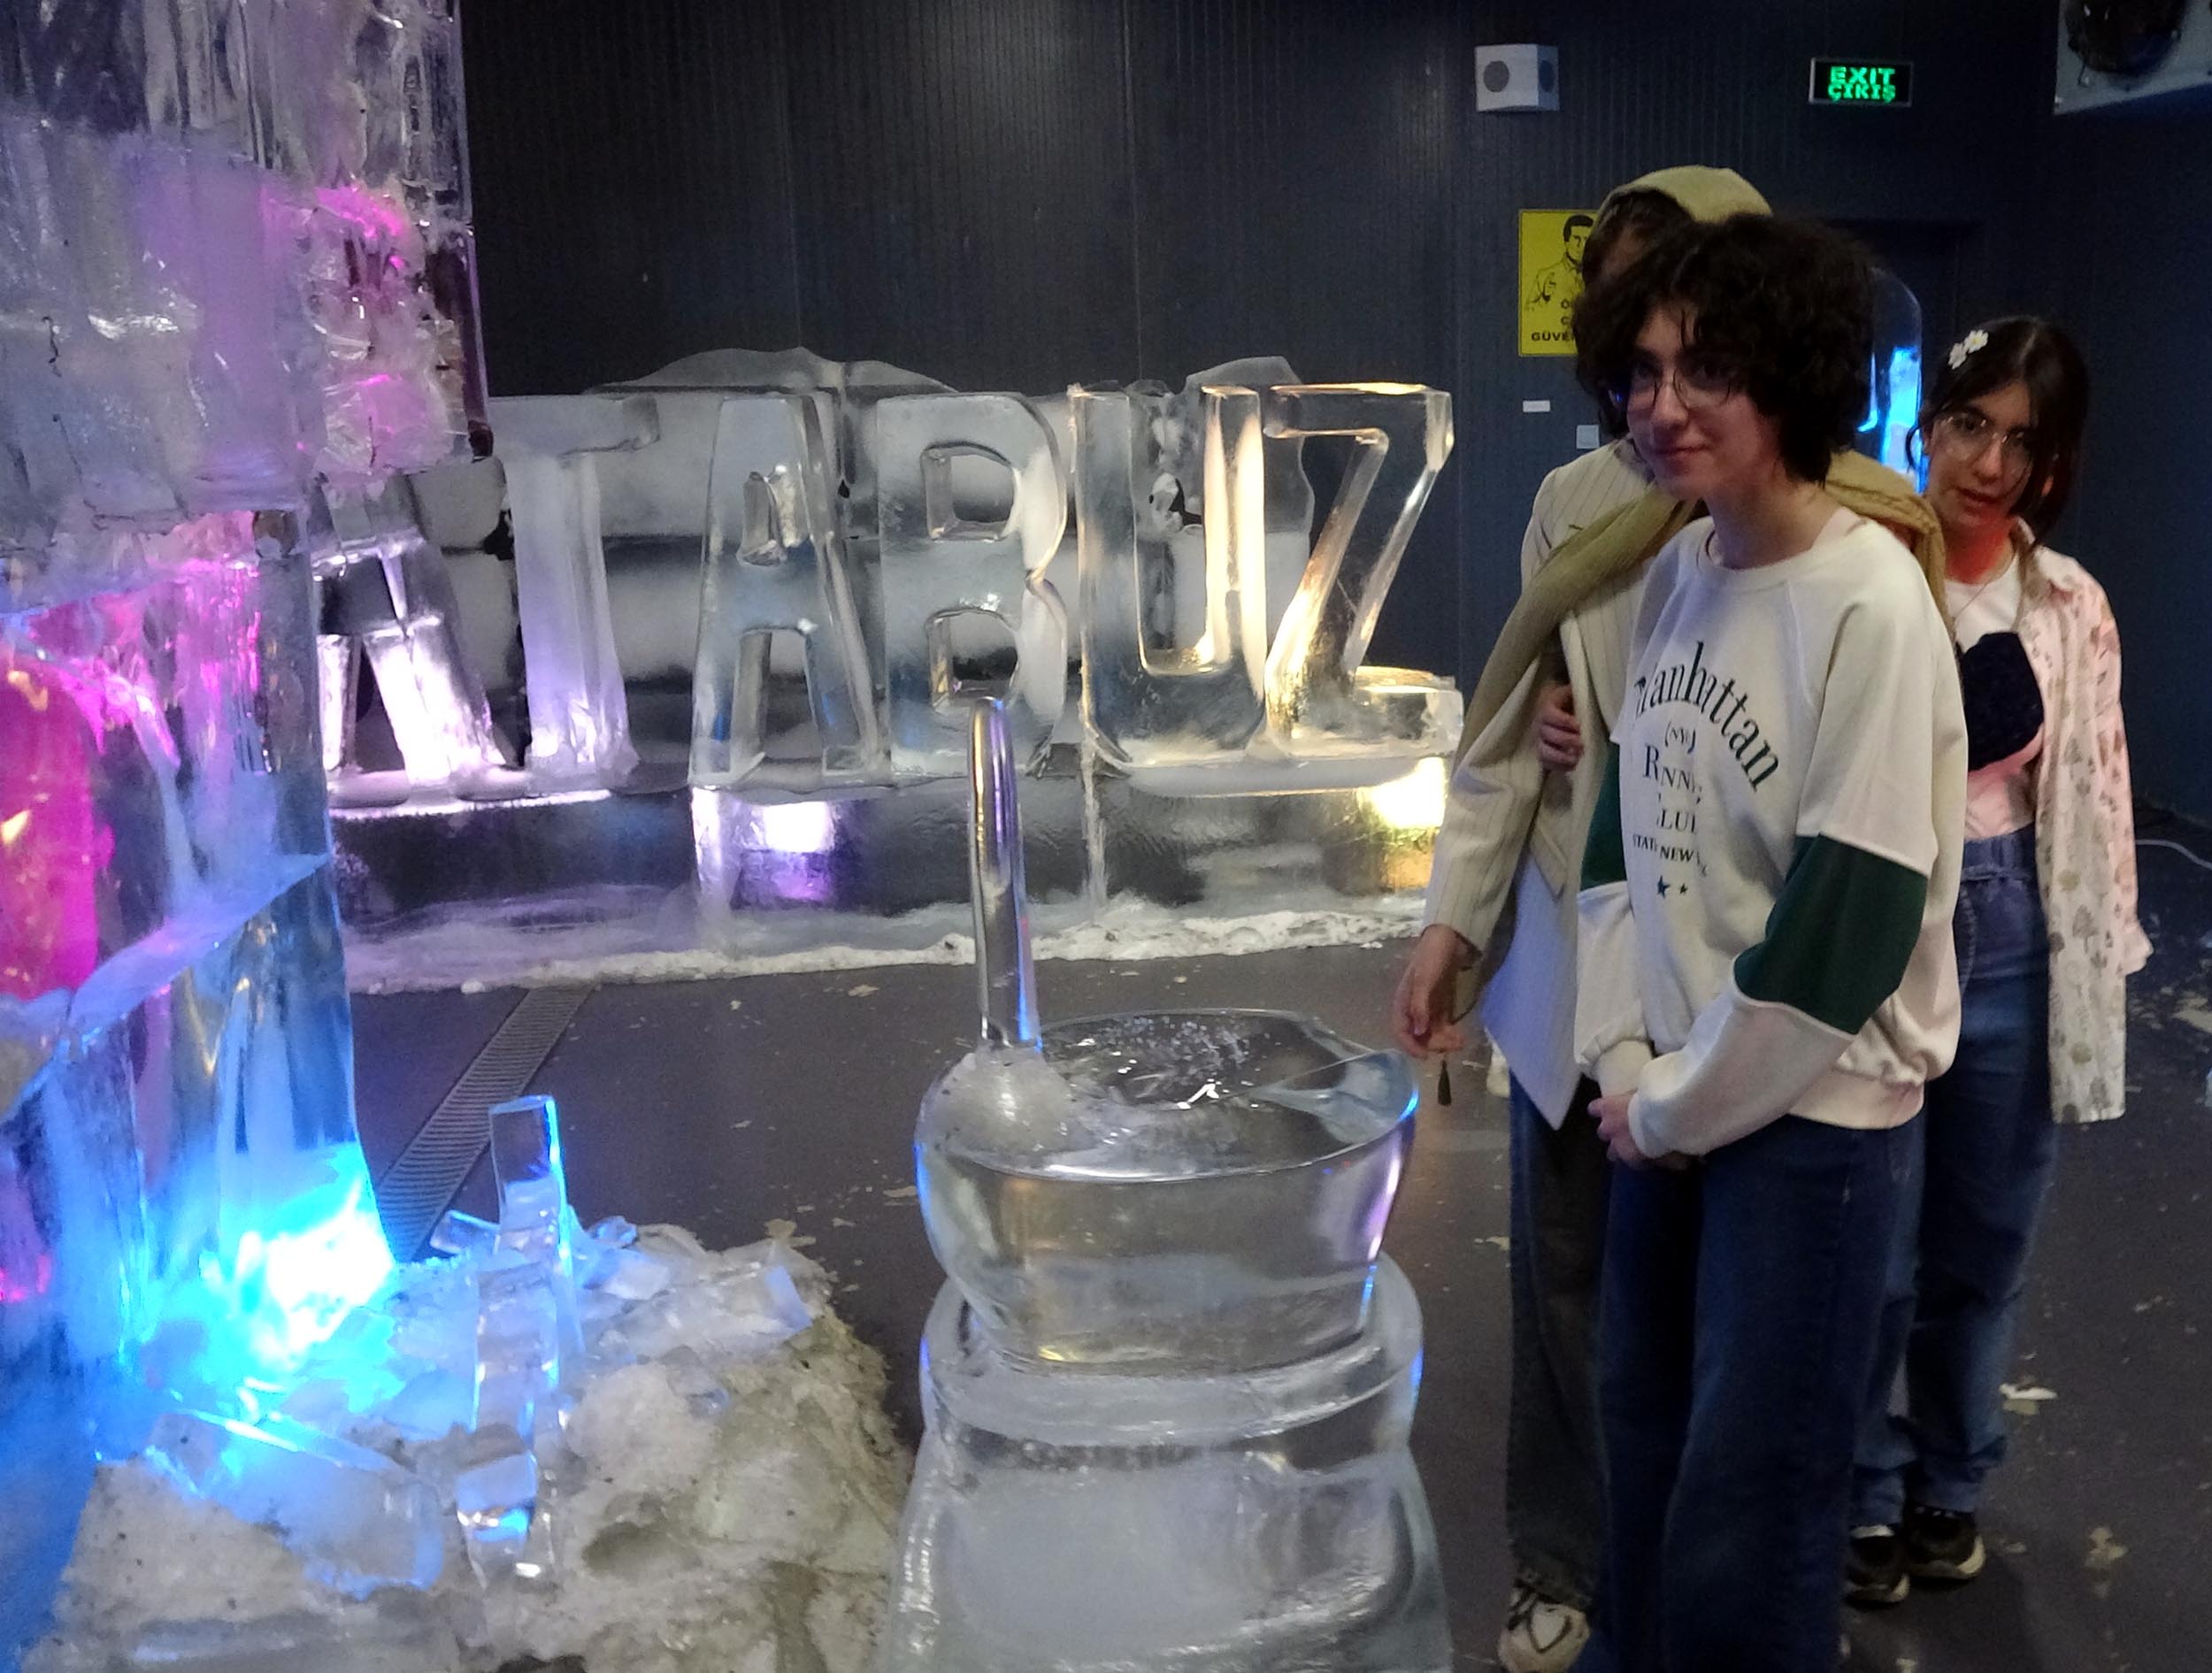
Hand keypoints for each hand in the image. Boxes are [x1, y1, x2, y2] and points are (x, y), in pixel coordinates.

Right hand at [1392, 924, 1474, 1057]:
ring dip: (1444, 1042)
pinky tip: (1461, 1038)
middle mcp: (1413, 1009)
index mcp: (1402, 1002)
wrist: (1448, 939)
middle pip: (1418, 1036)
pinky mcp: (1440, 1006)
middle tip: (1451, 1046)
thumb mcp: (1424, 980)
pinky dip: (1450, 1034)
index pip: (1401, 1031)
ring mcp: (1427, 1008)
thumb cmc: (1432, 957)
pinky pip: (1442, 1027)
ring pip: (1432, 1034)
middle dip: (1433, 1044)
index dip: (1410, 1046)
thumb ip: (1420, 1006)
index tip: (1426, 1056)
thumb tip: (1419, 1031)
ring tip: (1460, 1042)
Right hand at [1535, 681, 1583, 773]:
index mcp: (1547, 708)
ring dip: (1560, 757)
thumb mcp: (1574, 694)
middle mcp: (1539, 725)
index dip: (1563, 720)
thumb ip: (1580, 694)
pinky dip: (1559, 767)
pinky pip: (1546, 763)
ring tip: (1577, 758)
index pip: (1549, 714)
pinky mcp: (1543, 754)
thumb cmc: (1571, 702)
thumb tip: (1595, 692)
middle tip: (1582, 744)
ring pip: (1544, 751)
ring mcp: (1540, 741)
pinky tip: (1573, 766)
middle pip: (1547, 734)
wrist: (1561, 712)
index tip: (1578, 725)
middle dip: (1565, 740)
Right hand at [1591, 1092, 1685, 1170]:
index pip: (1634, 1163)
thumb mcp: (1677, 1153)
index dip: (1642, 1158)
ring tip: (1620, 1121)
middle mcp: (1615, 1144)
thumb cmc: (1668, 1134)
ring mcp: (1608, 1125)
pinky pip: (1594, 1109)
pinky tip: (1601, 1107)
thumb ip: (1674, 1160)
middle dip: (1622, 1146)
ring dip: (1611, 1129)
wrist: (1661, 1108)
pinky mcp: (1605, 1106)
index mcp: (1632, 1156)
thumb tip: (1681, 1165)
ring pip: (1603, 1131)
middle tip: (1635, 1137)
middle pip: (1613, 1151)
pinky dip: (1598, 1109)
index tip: (1652, 1152)